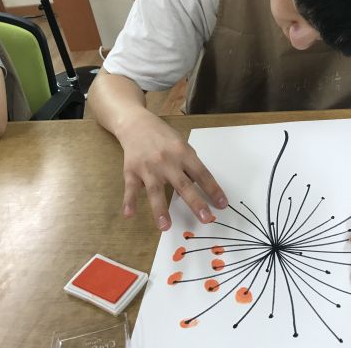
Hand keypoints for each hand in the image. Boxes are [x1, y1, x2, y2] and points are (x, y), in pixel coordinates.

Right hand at [118, 108, 227, 230]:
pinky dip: (129, 202)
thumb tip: (200, 188)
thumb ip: (189, 165)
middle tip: (205, 219)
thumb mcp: (181, 144)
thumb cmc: (163, 137)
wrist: (136, 124)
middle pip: (183, 185)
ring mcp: (148, 167)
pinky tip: (129, 214)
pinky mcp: (131, 171)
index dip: (213, 189)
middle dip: (195, 203)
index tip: (222, 205)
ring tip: (165, 226)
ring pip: (155, 190)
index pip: (202, 174)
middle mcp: (167, 161)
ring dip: (160, 209)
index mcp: (183, 153)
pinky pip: (131, 189)